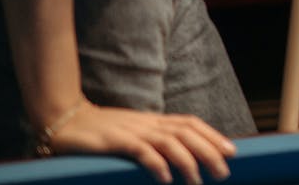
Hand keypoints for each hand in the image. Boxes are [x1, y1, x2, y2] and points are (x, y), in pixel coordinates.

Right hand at [47, 101, 236, 184]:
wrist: (66, 120)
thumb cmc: (100, 130)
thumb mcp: (132, 132)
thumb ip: (152, 139)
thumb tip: (176, 153)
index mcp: (154, 120)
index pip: (191, 123)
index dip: (213, 136)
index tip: (231, 151)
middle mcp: (148, 123)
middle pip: (187, 133)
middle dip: (209, 152)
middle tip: (224, 172)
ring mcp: (132, 131)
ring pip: (169, 142)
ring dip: (187, 161)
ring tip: (198, 181)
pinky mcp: (115, 142)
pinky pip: (140, 151)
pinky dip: (155, 164)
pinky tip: (165, 179)